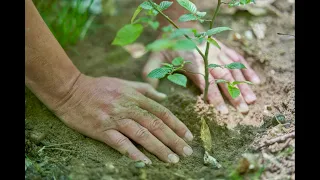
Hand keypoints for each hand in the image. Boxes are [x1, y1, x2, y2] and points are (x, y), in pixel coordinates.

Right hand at [51, 74, 193, 163]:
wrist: (70, 90)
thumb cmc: (98, 87)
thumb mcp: (124, 83)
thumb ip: (145, 89)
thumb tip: (164, 97)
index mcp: (134, 96)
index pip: (161, 112)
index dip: (176, 124)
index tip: (188, 136)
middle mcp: (128, 107)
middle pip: (155, 124)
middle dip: (173, 139)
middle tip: (187, 152)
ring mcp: (115, 118)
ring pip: (142, 134)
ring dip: (159, 148)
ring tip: (172, 159)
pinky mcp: (101, 129)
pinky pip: (120, 142)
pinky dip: (133, 152)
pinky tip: (145, 162)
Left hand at [142, 39, 259, 113]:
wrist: (180, 23)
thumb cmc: (168, 45)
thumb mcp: (155, 57)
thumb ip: (151, 72)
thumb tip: (150, 91)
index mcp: (192, 62)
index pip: (205, 82)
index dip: (214, 96)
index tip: (221, 111)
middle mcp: (209, 58)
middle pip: (224, 79)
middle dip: (234, 95)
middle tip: (242, 111)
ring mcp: (219, 53)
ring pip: (234, 70)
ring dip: (243, 85)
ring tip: (252, 100)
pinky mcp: (225, 49)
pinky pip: (239, 60)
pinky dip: (248, 70)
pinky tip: (256, 81)